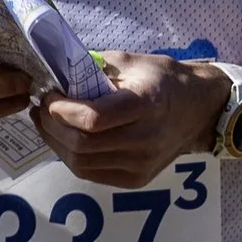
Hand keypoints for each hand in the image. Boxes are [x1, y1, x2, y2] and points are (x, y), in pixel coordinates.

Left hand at [34, 51, 226, 185]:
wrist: (200, 111)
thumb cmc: (164, 80)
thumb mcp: (132, 62)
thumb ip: (94, 68)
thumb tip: (56, 74)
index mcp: (145, 104)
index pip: (92, 118)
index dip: (61, 109)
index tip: (49, 95)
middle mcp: (145, 139)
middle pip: (81, 144)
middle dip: (51, 125)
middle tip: (41, 108)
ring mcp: (141, 164)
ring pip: (80, 163)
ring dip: (55, 143)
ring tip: (47, 123)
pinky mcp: (137, 179)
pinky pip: (91, 173)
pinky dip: (70, 157)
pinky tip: (65, 139)